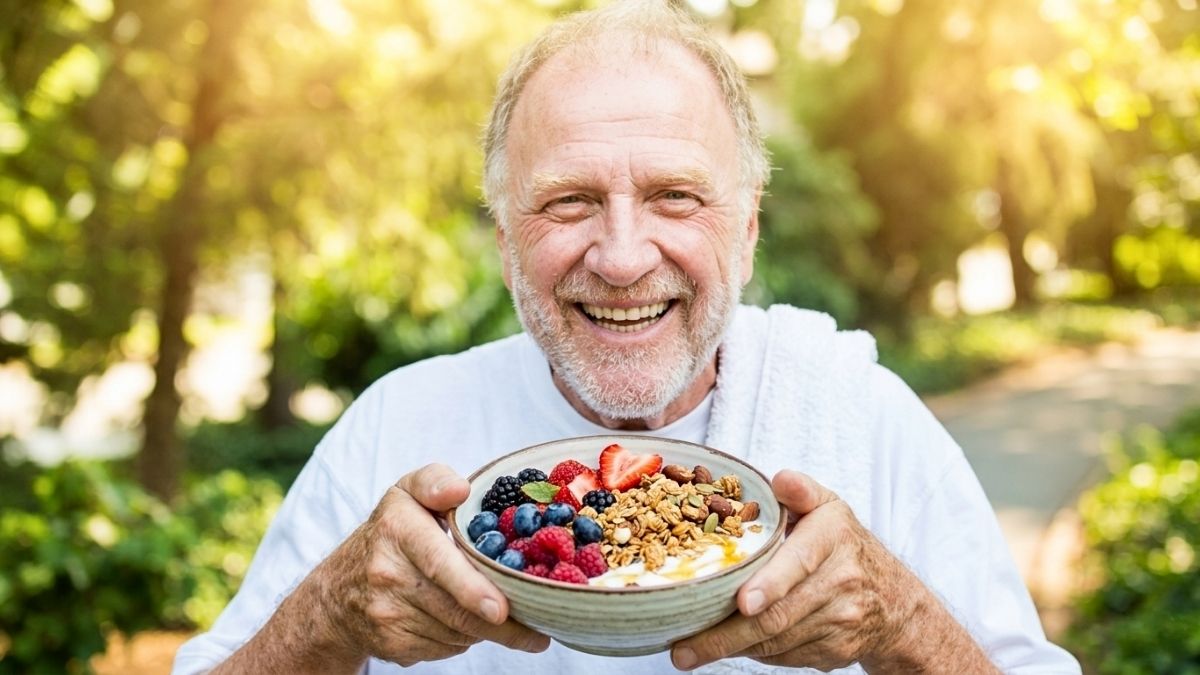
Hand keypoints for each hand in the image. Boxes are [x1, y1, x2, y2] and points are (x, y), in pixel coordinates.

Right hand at [338, 463, 550, 666]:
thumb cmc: (391, 533)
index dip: (471, 588)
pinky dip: (462, 640)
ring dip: (484, 630)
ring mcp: (386, 613)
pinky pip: (443, 649)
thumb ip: (436, 480)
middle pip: (455, 609)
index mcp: (398, 528)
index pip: (437, 562)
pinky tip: (463, 624)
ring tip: (500, 617)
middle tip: (536, 634)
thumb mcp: (408, 494)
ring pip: (456, 633)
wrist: (337, 592)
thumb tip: (461, 488)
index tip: (500, 609)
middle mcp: (386, 572)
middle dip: (502, 626)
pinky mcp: (390, 645)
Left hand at [670, 470, 995, 672]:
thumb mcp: (829, 508)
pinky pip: (784, 656)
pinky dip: (753, 653)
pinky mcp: (832, 652)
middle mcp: (839, 582)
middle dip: (727, 635)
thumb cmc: (844, 546)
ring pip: (776, 641)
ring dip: (730, 649)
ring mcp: (838, 622)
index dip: (770, 584)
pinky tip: (728, 647)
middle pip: (779, 615)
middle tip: (683, 648)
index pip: (799, 562)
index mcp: (832, 538)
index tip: (743, 602)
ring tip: (688, 652)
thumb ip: (801, 490)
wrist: (895, 602)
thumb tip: (780, 480)